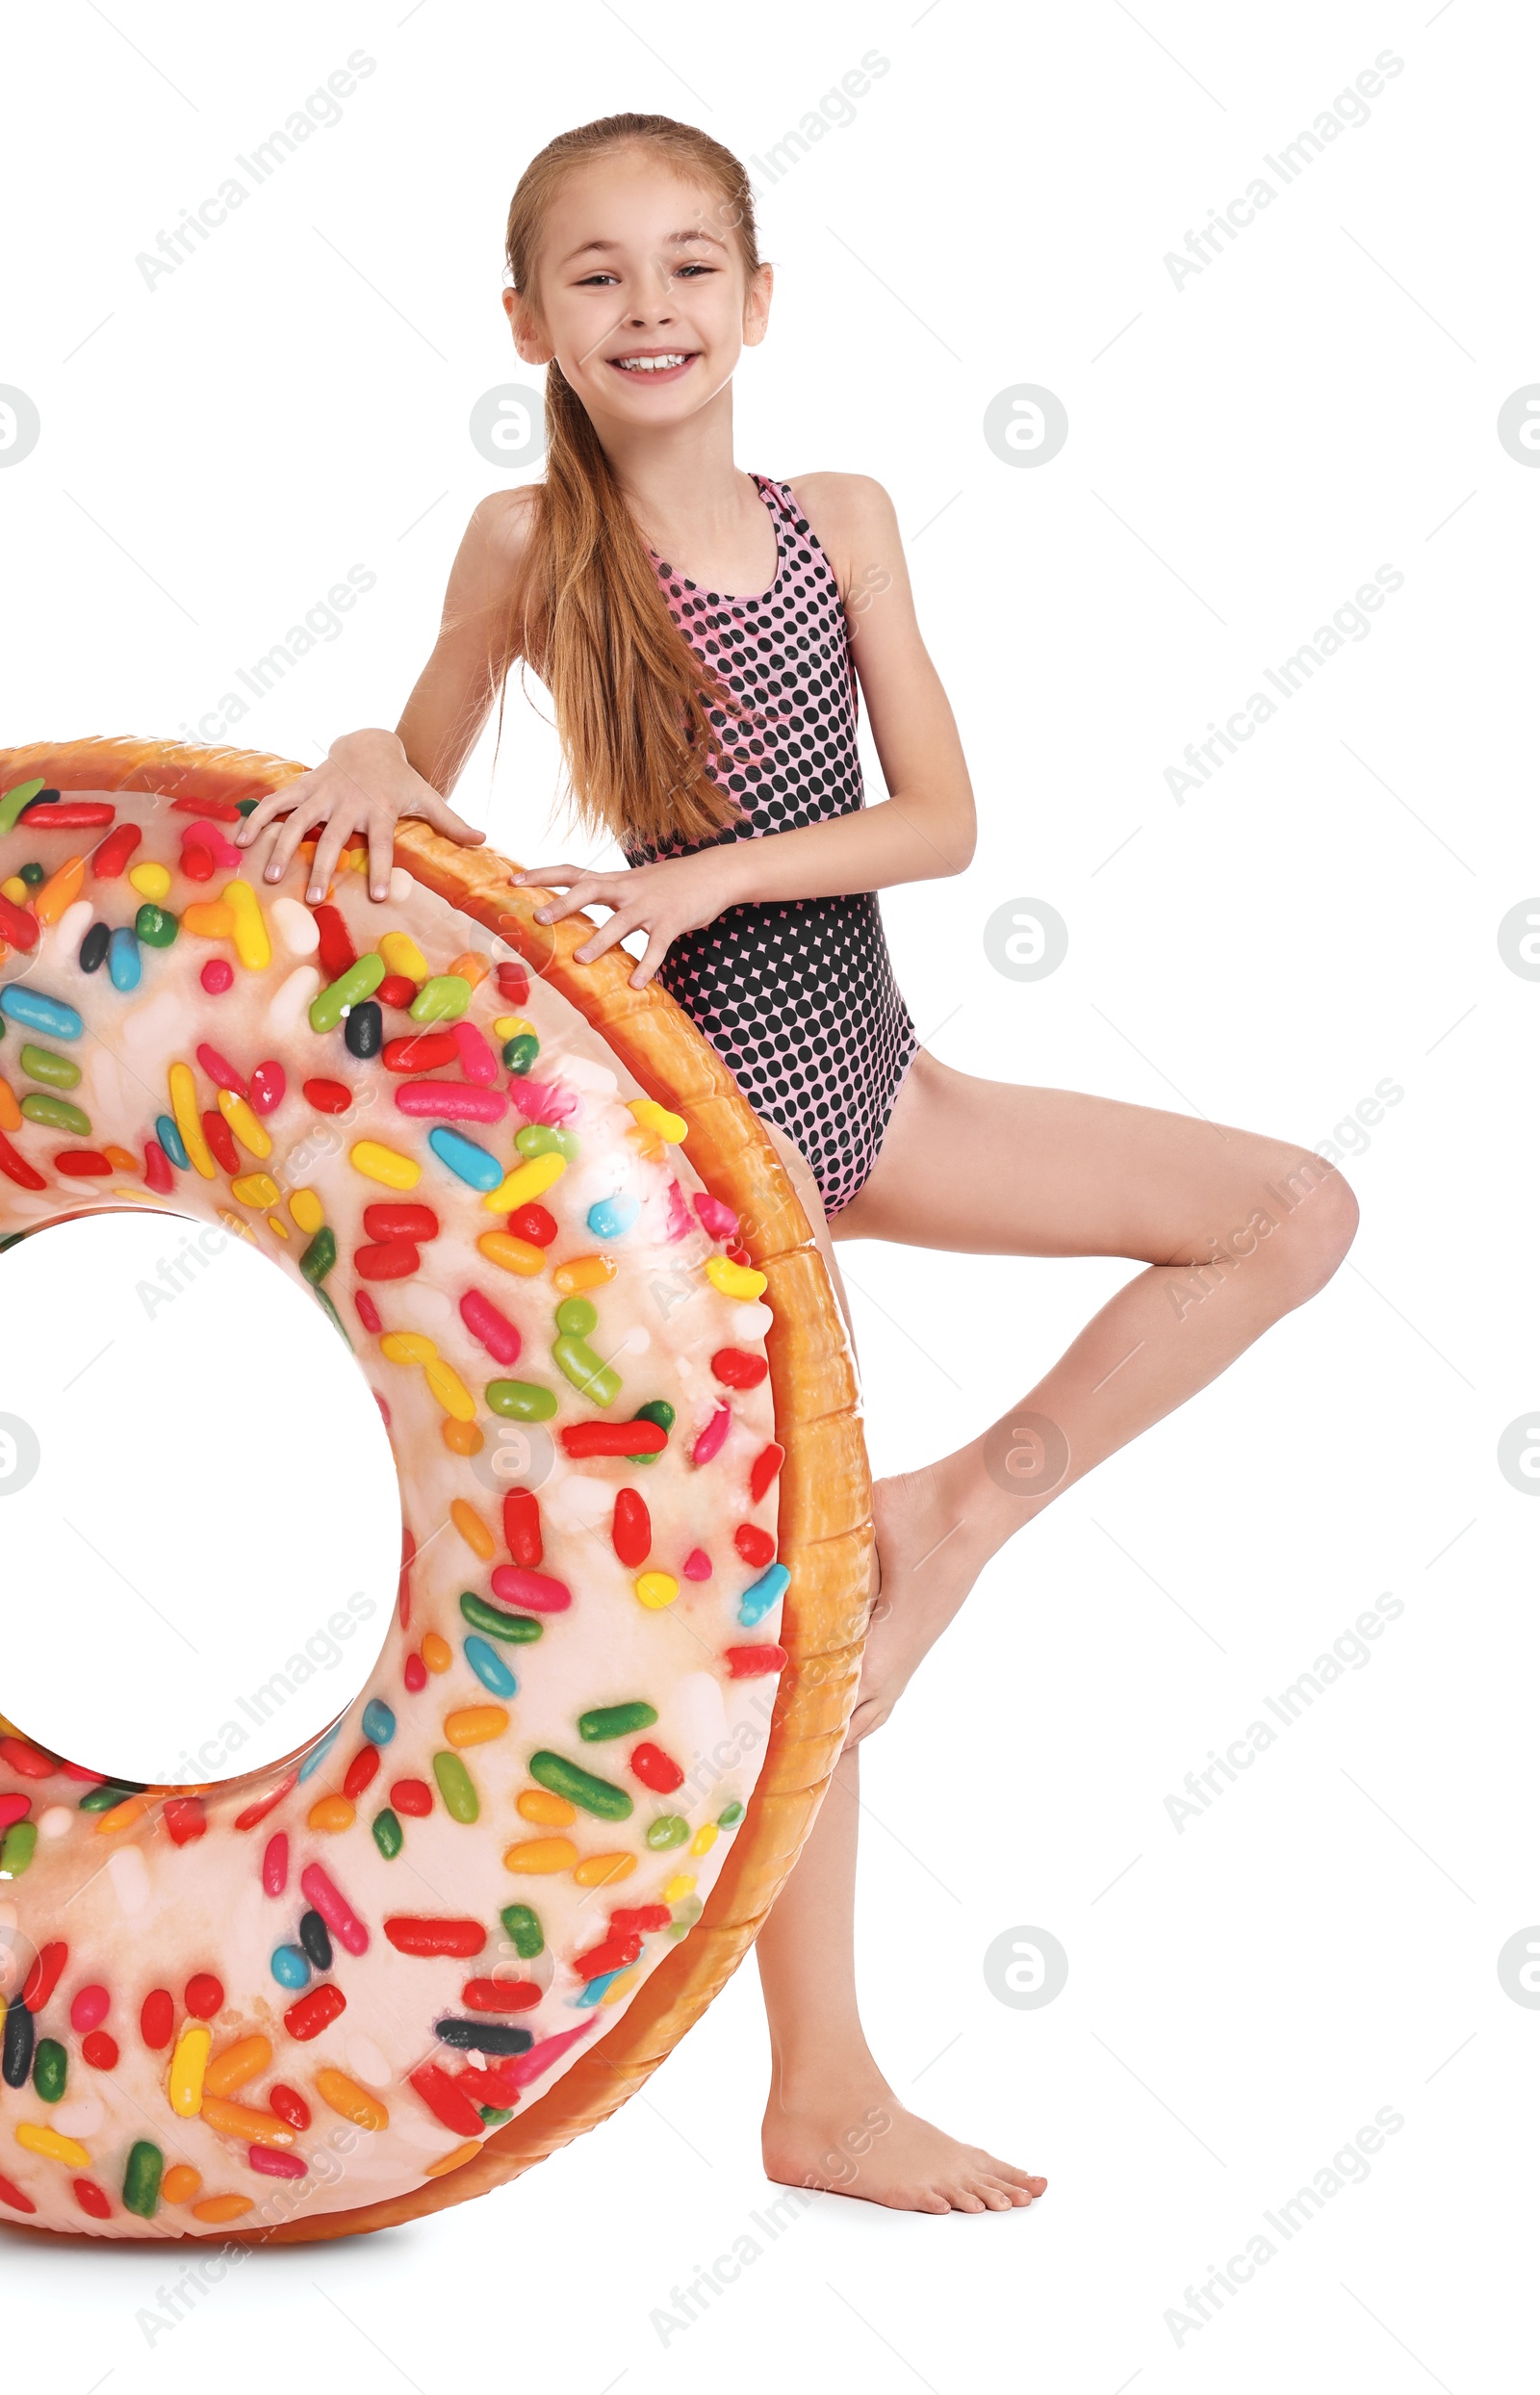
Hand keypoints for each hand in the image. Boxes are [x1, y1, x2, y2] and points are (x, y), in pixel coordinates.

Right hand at [234, 728, 486, 904]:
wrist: (370, 743)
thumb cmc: (400, 779)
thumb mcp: (427, 796)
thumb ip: (451, 822)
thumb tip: (483, 840)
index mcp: (380, 810)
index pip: (382, 843)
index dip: (380, 868)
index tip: (376, 897)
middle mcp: (348, 802)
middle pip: (334, 839)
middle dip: (324, 868)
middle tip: (315, 900)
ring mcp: (322, 793)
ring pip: (298, 822)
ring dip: (283, 849)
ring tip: (272, 877)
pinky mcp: (301, 786)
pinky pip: (275, 803)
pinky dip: (256, 819)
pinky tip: (240, 841)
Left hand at [512, 847, 747, 987]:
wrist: (715, 872)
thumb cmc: (670, 882)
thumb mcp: (635, 883)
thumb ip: (609, 895)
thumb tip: (577, 911)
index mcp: (614, 880)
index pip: (571, 872)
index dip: (541, 876)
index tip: (512, 882)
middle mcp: (627, 889)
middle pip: (588, 890)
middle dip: (562, 904)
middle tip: (538, 919)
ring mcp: (650, 905)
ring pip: (620, 922)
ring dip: (599, 940)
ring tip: (580, 960)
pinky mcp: (672, 921)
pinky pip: (657, 946)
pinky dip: (647, 965)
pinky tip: (637, 983)